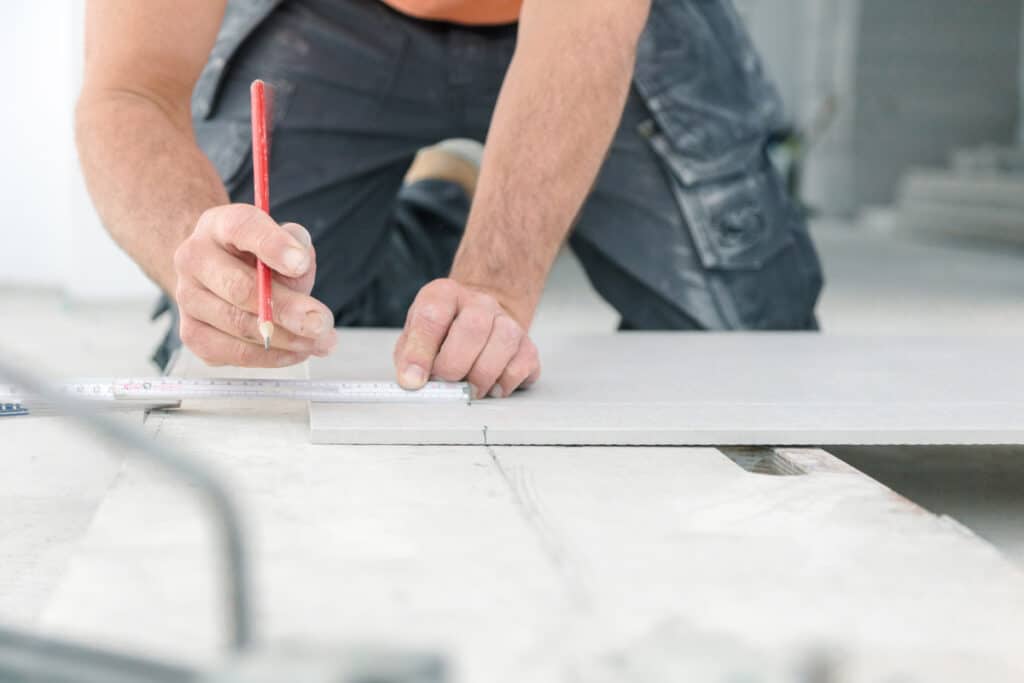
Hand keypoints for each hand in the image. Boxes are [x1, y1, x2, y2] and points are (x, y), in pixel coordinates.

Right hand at [173, 204, 336, 366]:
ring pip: (238, 325)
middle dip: (287, 309)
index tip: (301, 264)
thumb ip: (296, 246)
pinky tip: (297, 352)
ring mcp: (188, 299)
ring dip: (286, 338)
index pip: (242, 228)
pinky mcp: (192, 334)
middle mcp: (194, 259)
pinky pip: (233, 353)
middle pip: (239, 288)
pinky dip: (270, 357)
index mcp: (218, 225)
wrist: (219, 272)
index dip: (273, 246)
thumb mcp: (281, 238)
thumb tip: (301, 266)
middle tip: (321, 322)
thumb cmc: (256, 255)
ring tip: (321, 341)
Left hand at [393, 279, 540, 398]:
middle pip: (473, 329)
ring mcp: (507, 321)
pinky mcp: (527, 345)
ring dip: (480, 378)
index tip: (413, 381)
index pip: (432, 317)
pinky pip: (520, 366)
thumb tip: (412, 380)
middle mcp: (479, 302)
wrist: (479, 323)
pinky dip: (503, 384)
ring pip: (502, 345)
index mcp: (444, 294)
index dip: (420, 353)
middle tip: (444, 384)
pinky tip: (490, 386)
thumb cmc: (443, 335)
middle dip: (454, 366)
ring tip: (467, 389)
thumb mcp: (415, 338)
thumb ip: (410, 357)